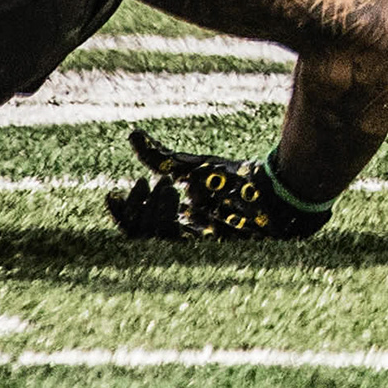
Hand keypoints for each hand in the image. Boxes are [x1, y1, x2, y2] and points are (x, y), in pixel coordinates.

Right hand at [106, 130, 332, 240]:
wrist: (276, 188)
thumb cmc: (238, 180)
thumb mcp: (194, 168)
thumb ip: (161, 159)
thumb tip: (132, 135)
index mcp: (174, 224)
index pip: (137, 229)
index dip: (121, 215)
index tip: (111, 193)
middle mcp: (182, 240)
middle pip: (142, 239)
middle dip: (138, 211)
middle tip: (152, 183)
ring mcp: (197, 249)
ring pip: (158, 244)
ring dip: (155, 216)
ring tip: (168, 187)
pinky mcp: (214, 252)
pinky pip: (183, 249)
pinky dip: (175, 227)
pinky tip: (180, 202)